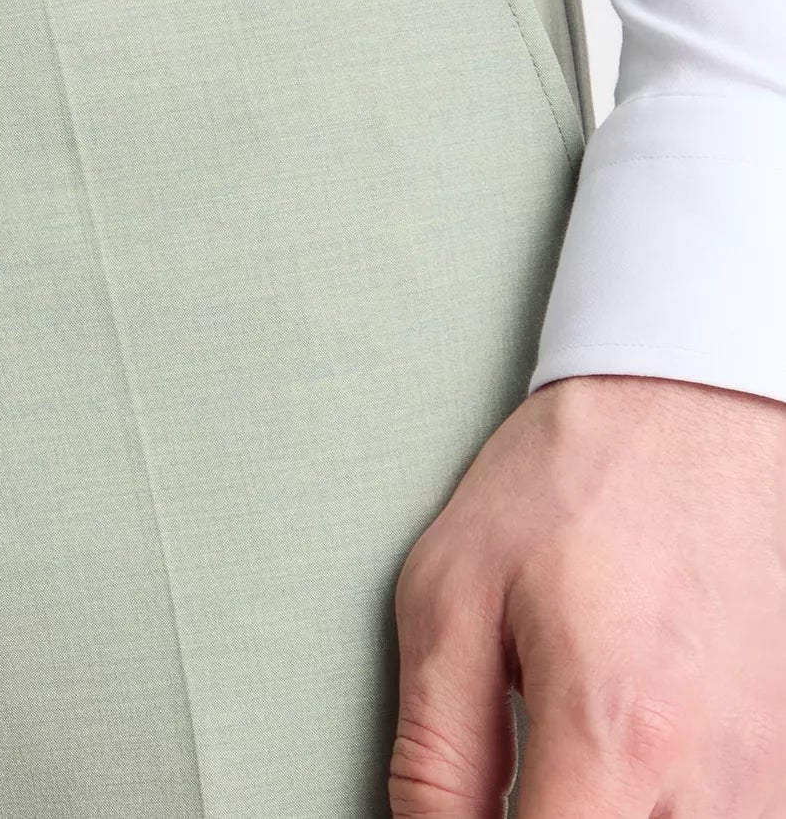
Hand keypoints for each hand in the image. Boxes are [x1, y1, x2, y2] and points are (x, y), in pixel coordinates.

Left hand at [389, 373, 785, 818]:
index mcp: (615, 735)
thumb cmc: (566, 486)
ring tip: (571, 762)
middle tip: (516, 783)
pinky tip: (634, 761)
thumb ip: (436, 751)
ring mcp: (776, 776)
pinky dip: (671, 804)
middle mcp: (718, 779)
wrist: (688, 411)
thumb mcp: (451, 596)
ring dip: (612, 817)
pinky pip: (732, 818)